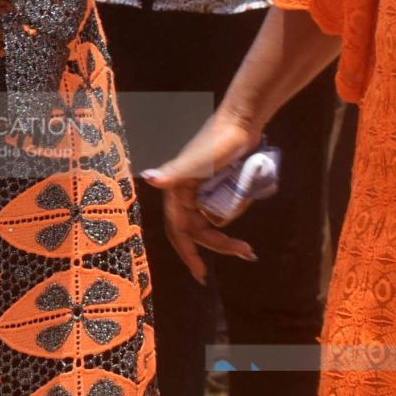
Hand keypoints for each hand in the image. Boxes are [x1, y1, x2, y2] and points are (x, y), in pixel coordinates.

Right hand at [138, 109, 259, 283]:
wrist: (242, 120)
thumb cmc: (218, 140)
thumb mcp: (196, 161)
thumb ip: (173, 173)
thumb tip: (148, 178)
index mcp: (176, 191)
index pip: (179, 229)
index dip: (188, 253)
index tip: (201, 274)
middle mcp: (185, 193)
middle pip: (197, 229)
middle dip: (216, 245)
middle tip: (243, 253)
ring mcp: (201, 190)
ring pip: (209, 222)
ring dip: (225, 235)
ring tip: (246, 246)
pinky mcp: (216, 185)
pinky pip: (218, 210)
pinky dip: (228, 218)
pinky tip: (240, 220)